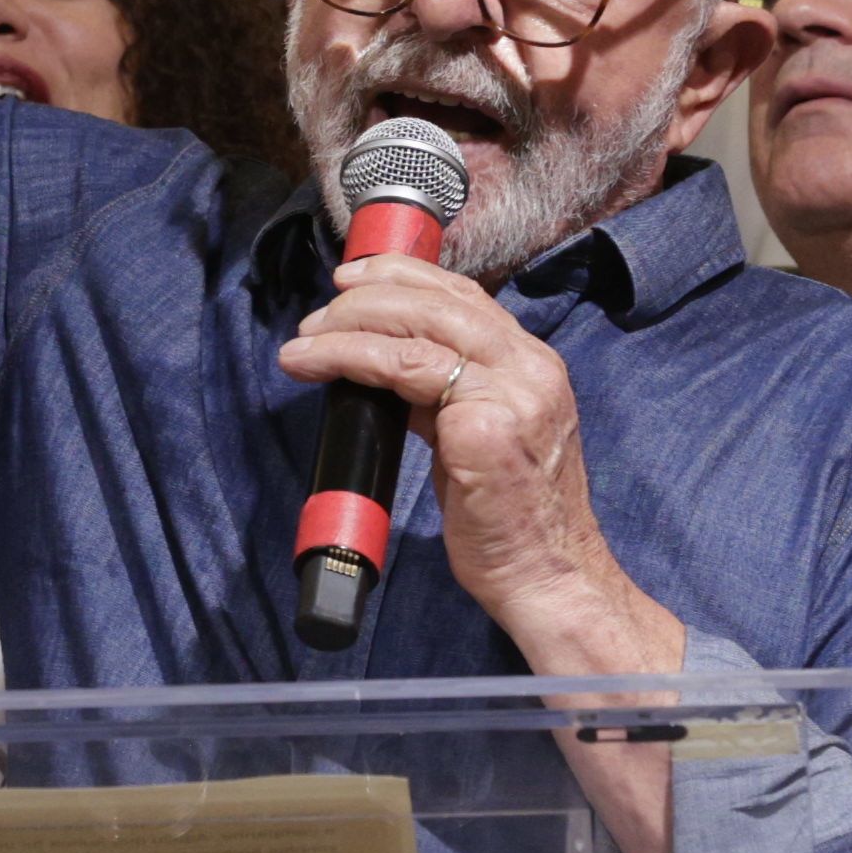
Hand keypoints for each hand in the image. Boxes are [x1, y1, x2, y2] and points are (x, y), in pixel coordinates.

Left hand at [277, 255, 648, 653]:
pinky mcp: (486, 427)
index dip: (406, 277)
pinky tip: (319, 367)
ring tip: (304, 342)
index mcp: (534, 366)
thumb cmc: (511, 520)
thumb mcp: (480, 440)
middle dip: (368, 295)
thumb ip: (444, 398)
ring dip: (348, 327)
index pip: (466, 296)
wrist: (547, 576)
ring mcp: (513, 394)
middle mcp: (531, 368)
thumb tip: (387, 368)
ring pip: (419, 330)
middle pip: (439, 301)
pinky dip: (353, 360)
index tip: (356, 278)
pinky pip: (406, 372)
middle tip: (318, 314)